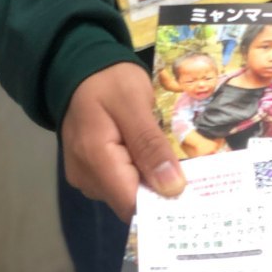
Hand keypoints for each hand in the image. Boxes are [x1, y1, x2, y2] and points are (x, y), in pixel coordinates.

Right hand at [61, 62, 185, 222]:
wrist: (81, 67)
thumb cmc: (110, 80)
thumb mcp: (135, 104)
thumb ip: (151, 146)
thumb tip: (173, 189)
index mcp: (95, 160)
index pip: (132, 204)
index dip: (162, 203)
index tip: (191, 193)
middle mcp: (86, 177)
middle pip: (129, 201)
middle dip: (157, 189)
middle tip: (187, 169)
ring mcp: (85, 175)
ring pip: (125, 192)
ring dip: (148, 179)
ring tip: (165, 155)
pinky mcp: (89, 170)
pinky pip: (118, 181)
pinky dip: (136, 172)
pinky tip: (147, 154)